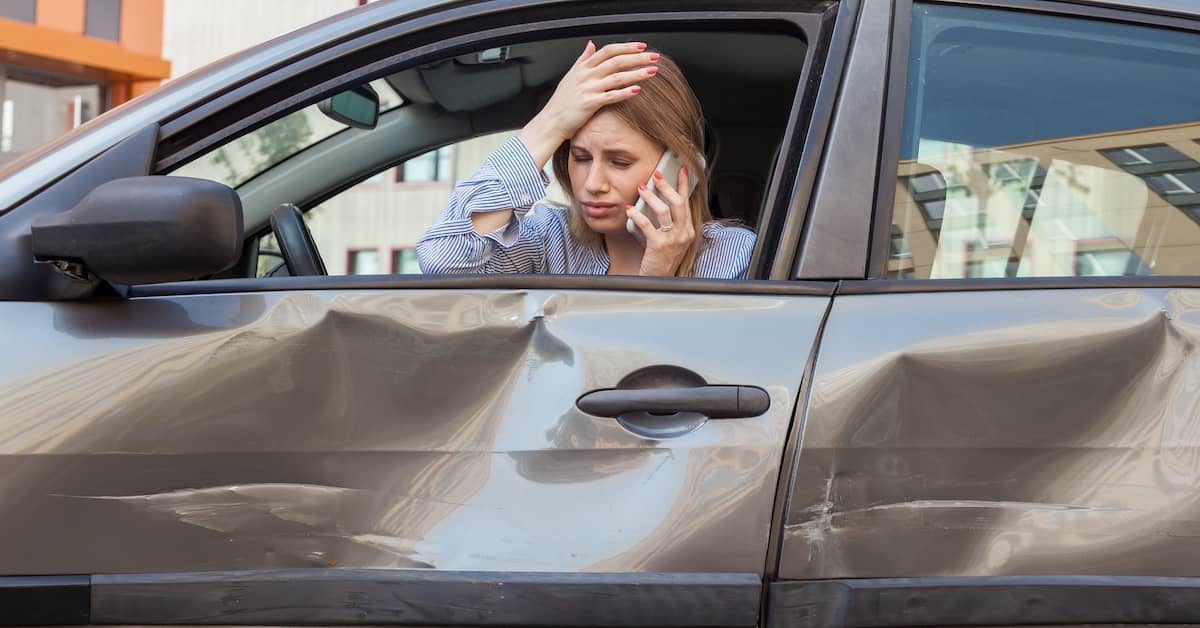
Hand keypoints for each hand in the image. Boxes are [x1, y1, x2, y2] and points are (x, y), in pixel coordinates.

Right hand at [518, 41, 659, 164]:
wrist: (551, 122)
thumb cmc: (562, 102)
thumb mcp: (570, 75)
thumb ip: (583, 59)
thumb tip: (591, 44)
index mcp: (583, 67)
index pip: (608, 51)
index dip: (626, 47)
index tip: (642, 46)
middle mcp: (586, 75)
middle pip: (616, 61)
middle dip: (637, 58)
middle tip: (654, 57)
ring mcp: (588, 89)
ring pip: (617, 77)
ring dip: (637, 73)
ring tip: (653, 71)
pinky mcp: (590, 104)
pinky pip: (611, 96)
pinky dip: (625, 92)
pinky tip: (638, 90)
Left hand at [628, 166, 695, 276]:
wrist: (658, 281)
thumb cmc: (662, 259)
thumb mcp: (672, 239)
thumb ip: (671, 222)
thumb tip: (660, 200)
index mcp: (688, 230)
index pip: (687, 202)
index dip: (684, 185)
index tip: (681, 170)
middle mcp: (684, 234)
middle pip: (678, 203)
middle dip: (667, 186)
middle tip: (656, 175)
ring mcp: (673, 240)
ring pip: (664, 211)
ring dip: (651, 197)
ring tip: (641, 188)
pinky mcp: (659, 246)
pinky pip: (647, 225)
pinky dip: (637, 215)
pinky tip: (630, 209)